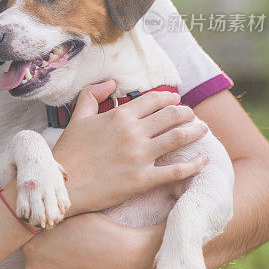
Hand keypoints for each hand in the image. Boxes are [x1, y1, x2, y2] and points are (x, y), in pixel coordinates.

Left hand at [22, 212, 166, 268]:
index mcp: (31, 244)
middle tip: (66, 243)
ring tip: (75, 257)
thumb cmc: (98, 230)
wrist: (124, 258)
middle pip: (34, 255)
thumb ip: (49, 218)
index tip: (55, 230)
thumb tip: (38, 213)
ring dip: (54, 266)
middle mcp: (32, 267)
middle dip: (46, 249)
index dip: (42, 232)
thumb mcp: (69, 216)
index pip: (29, 236)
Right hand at [53, 79, 209, 215]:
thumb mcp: (77, 117)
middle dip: (187, 113)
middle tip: (193, 115)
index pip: (154, 100)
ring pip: (178, 138)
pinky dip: (194, 165)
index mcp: (120, 116)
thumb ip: (92, 94)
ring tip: (203, 130)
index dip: (169, 98)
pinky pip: (176, 171)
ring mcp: (140, 157)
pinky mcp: (143, 180)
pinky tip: (204, 160)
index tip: (176, 100)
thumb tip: (111, 83)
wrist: (64, 186)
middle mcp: (133, 133)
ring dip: (195, 131)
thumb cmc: (69, 152)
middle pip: (172, 116)